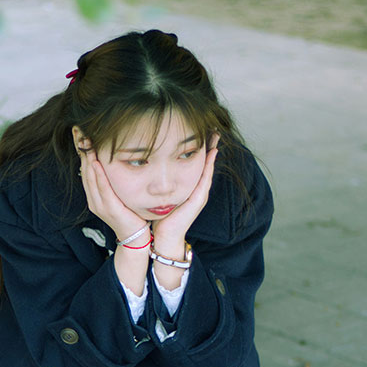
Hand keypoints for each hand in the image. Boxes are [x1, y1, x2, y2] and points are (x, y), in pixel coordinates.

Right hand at [77, 139, 146, 243]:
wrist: (136, 237)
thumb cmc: (131, 214)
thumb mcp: (121, 193)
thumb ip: (117, 180)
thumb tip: (118, 159)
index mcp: (95, 194)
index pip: (86, 167)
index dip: (82, 149)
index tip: (80, 131)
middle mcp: (94, 199)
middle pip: (84, 169)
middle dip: (82, 149)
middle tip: (79, 129)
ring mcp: (99, 204)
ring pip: (90, 177)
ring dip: (87, 158)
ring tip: (85, 140)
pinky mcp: (109, 209)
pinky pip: (102, 189)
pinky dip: (98, 175)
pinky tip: (96, 162)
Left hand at [152, 134, 218, 250]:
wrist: (165, 237)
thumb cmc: (162, 219)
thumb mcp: (162, 197)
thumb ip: (161, 185)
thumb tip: (151, 169)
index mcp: (188, 189)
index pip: (196, 165)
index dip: (199, 149)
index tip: (201, 132)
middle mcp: (197, 190)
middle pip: (206, 164)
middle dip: (209, 146)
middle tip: (214, 129)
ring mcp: (200, 195)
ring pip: (208, 169)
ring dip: (212, 152)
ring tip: (215, 136)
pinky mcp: (198, 200)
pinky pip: (205, 179)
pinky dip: (209, 166)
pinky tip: (211, 153)